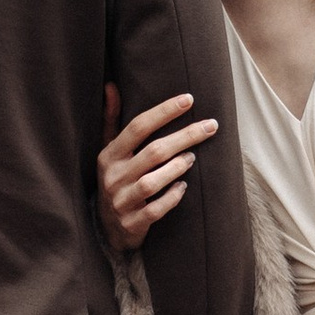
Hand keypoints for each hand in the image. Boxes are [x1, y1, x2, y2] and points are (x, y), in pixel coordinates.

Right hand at [97, 82, 218, 255]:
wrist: (105, 227)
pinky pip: (155, 210)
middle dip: (184, 137)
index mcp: (109, 155)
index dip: (164, 112)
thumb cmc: (115, 179)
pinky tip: (184, 187)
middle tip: (210, 126)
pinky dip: (172, 198)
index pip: (137, 127)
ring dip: (177, 167)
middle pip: (153, 152)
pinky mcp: (132, 223)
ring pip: (152, 182)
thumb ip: (112, 120)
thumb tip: (111, 86)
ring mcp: (122, 201)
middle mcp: (113, 176)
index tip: (189, 100)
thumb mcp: (109, 151)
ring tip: (193, 157)